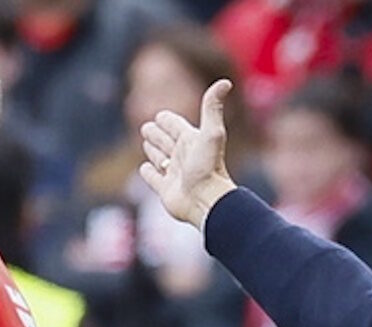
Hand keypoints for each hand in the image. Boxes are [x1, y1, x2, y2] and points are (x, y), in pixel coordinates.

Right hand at [139, 79, 237, 229]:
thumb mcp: (211, 133)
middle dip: (155, 134)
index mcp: (192, 141)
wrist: (206, 201)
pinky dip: (148, 173)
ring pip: (159, 158)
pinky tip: (145, 168)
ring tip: (147, 145)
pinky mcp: (166, 191)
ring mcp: (175, 174)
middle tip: (146, 128)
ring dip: (153, 151)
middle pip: (165, 141)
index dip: (167, 121)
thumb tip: (226, 81)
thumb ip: (212, 107)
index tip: (161, 116)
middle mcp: (183, 157)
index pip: (175, 126)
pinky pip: (154, 179)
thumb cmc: (208, 167)